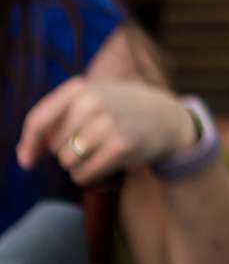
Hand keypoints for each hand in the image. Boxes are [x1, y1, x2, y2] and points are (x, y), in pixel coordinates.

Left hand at [16, 75, 198, 184]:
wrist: (168, 118)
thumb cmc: (121, 111)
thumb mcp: (91, 100)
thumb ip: (55, 120)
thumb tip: (25, 157)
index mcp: (81, 88)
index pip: (39, 120)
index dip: (29, 143)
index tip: (27, 161)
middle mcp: (92, 102)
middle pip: (54, 146)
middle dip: (68, 150)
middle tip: (94, 142)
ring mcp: (107, 123)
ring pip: (67, 161)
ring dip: (80, 164)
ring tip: (103, 151)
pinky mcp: (120, 145)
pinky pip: (83, 174)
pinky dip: (90, 176)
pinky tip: (107, 164)